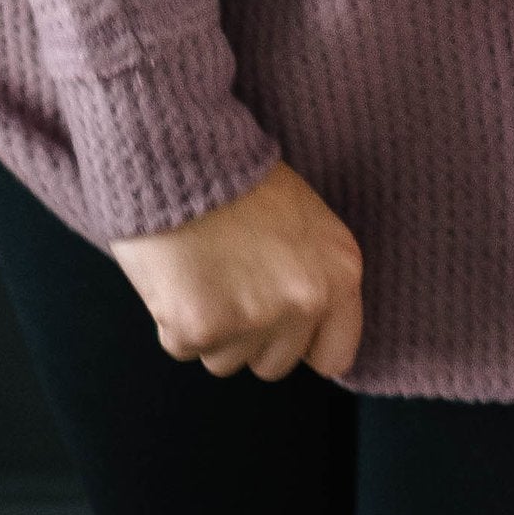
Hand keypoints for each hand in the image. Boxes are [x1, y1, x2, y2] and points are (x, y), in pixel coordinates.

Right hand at [111, 157, 365, 381]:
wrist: (180, 149)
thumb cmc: (238, 180)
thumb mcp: (304, 221)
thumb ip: (313, 279)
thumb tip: (311, 344)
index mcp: (341, 273)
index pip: (334, 355)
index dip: (300, 344)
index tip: (277, 327)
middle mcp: (305, 300)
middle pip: (275, 365)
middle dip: (249, 337)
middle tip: (227, 282)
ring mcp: (254, 318)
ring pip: (226, 362)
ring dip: (210, 329)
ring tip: (201, 271)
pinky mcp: (200, 327)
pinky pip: (182, 347)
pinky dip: (172, 319)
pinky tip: (175, 274)